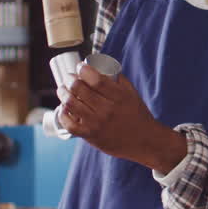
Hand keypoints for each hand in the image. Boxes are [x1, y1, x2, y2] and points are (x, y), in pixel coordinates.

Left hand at [59, 62, 184, 170]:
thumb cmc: (138, 116)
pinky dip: (63, 114)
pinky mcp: (90, 136)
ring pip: (71, 104)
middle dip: (70, 79)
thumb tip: (103, 67)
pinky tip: (63, 108)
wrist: (144, 142)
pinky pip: (69, 124)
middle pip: (80, 89)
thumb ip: (119, 80)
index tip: (80, 66)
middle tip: (69, 77)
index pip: (95, 80)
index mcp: (119, 97)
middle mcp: (107, 110)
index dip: (83, 70)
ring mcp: (97, 124)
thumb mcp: (133, 94)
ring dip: (63, 93)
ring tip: (63, 89)